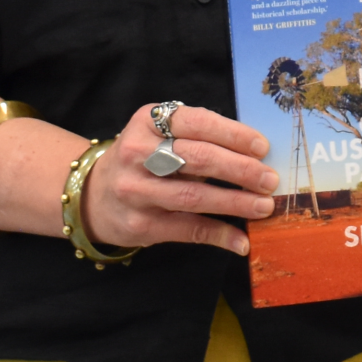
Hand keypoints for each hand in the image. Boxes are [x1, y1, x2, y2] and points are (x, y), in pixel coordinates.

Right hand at [81, 103, 278, 256]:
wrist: (92, 194)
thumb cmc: (142, 158)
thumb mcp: (157, 133)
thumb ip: (196, 136)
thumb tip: (253, 153)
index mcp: (147, 121)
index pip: (196, 123)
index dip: (232, 134)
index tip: (262, 147)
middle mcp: (138, 153)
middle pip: (197, 159)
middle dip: (240, 170)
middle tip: (269, 180)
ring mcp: (136, 191)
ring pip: (193, 196)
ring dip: (234, 203)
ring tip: (263, 206)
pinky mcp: (139, 224)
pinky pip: (186, 230)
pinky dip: (218, 235)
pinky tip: (241, 240)